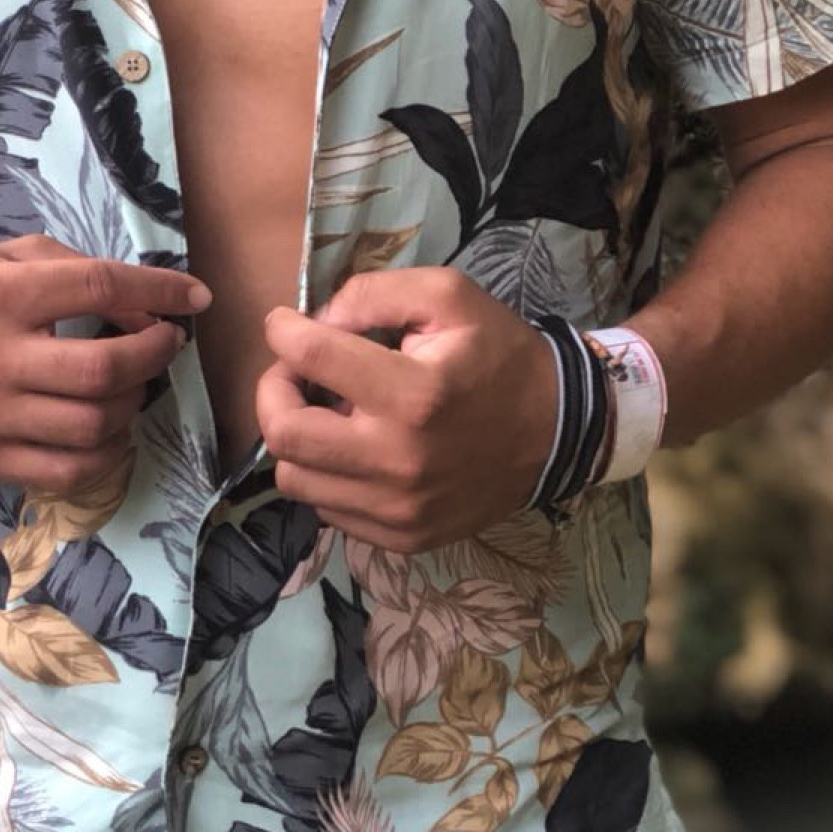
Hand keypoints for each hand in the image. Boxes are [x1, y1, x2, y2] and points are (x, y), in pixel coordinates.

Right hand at [0, 233, 210, 494]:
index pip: (98, 289)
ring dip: (132, 404)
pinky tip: (109, 428)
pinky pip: (65, 472)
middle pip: (102, 369)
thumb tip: (144, 306)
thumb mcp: (5, 258)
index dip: (157, 294)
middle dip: (152, 356)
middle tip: (164, 344)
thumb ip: (74, 271)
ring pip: (92, 426)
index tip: (193, 298)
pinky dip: (104, 454)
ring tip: (133, 384)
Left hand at [256, 268, 555, 550]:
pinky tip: (353, 447)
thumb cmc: (498, 354)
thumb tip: (316, 321)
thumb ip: (373, 293)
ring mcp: (400, 510)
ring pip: (295, 479)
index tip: (286, 324)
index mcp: (413, 394)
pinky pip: (328, 510)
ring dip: (296, 437)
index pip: (309, 358)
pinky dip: (325, 474)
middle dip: (274, 391)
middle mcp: (400, 461)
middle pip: (284, 434)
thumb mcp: (447, 296)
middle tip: (295, 372)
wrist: (558, 431)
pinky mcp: (405, 538)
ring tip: (327, 411)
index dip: (283, 331)